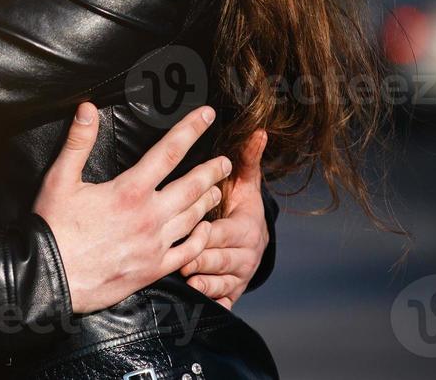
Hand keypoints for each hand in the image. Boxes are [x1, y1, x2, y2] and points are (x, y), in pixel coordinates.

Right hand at [34, 103, 229, 314]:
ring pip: (194, 217)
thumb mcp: (59, 178)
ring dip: (209, 200)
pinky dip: (201, 237)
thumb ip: (77, 142)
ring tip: (218, 189)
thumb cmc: (53, 225)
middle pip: (192, 186)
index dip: (190, 130)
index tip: (207, 116)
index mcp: (129, 190)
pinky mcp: (154, 268)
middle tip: (225, 161)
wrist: (53, 276)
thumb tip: (86, 109)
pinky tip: (205, 230)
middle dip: (212, 170)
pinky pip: (188, 251)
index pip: (168, 152)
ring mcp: (155, 244)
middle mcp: (150, 215)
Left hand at [181, 129, 268, 308]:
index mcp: (246, 229)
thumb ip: (247, 159)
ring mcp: (237, 278)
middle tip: (177, 258)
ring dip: (201, 282)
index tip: (193, 230)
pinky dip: (209, 302)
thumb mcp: (245, 183)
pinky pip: (219, 303)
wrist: (252, 241)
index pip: (224, 233)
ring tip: (183, 278)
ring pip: (217, 284)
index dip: (207, 232)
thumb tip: (258, 131)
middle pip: (219, 260)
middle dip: (199, 258)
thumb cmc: (240, 206)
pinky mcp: (229, 295)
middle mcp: (244, 256)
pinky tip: (193, 300)